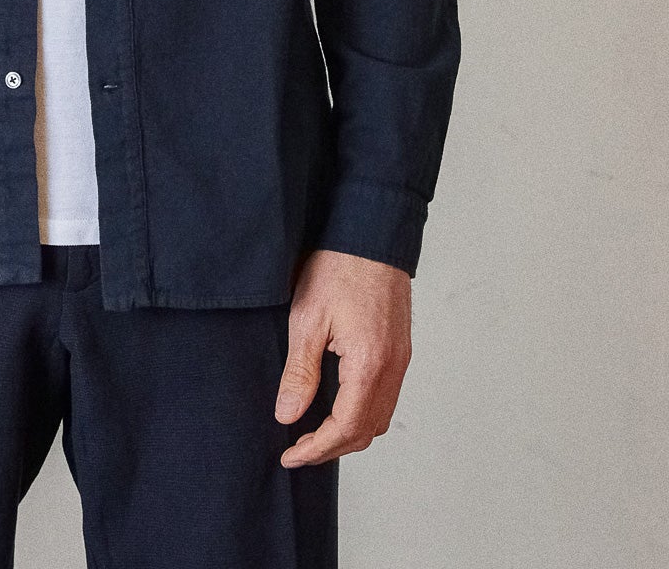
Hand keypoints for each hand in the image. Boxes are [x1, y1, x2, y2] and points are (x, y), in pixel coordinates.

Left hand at [274, 248, 411, 467]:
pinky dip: (362, 410)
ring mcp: (400, 358)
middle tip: (298, 448)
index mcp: (369, 364)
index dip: (317, 449)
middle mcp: (392, 367)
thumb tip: (289, 415)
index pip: (346, 428)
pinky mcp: (400, 348)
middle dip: (332, 447)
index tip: (290, 456)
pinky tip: (337, 403)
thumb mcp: (307, 319)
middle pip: (367, 431)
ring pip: (379, 417)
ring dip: (349, 432)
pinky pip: (385, 396)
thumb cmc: (338, 267)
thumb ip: (300, 372)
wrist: (369, 233)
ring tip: (314, 430)